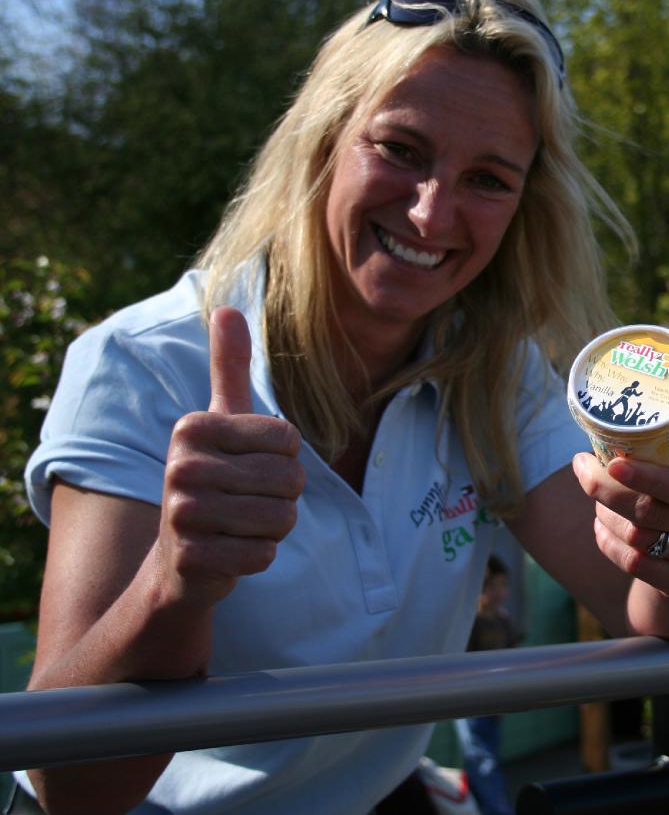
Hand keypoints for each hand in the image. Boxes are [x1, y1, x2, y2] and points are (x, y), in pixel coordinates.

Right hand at [156, 307, 304, 608]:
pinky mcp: (192, 559)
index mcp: (194, 428)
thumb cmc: (215, 478)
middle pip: (290, 479)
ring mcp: (182, 515)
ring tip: (241, 525)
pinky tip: (230, 551)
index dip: (286, 459)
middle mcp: (182, 466)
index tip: (250, 466)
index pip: (289, 440)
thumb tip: (227, 308)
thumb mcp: (222, 420)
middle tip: (248, 501)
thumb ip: (229, 368)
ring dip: (273, 527)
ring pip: (281, 518)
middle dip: (284, 497)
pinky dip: (258, 556)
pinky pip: (263, 554)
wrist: (180, 558)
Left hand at [572, 447, 668, 596]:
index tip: (612, 464)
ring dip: (606, 516)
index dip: (647, 478)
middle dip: (607, 491)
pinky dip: (608, 543)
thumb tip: (596, 439)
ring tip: (598, 502)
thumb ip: (655, 452)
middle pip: (649, 513)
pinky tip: (602, 528)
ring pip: (637, 538)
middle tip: (585, 473)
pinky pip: (635, 564)